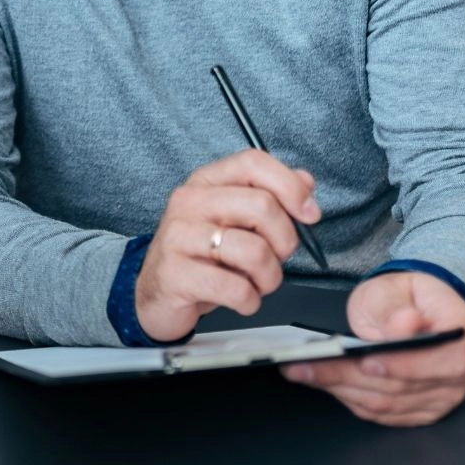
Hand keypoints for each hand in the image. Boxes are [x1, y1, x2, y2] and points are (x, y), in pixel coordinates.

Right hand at [134, 150, 319, 340]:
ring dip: (269, 277)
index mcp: (206, 182)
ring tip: (257, 282)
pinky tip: (241, 298)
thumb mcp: (233, 220)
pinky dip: (250, 301)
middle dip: (285, 241)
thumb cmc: (200, 254)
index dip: (290, 186)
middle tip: (276, 258)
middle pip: (262, 206)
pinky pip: (235, 289)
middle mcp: (189, 202)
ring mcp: (178, 237)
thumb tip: (305, 181)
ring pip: (254, 251)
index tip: (309, 214)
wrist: (154, 293)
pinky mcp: (175, 274)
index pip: (253, 163)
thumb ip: (270, 196)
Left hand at [281, 271, 464, 425]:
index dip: (400, 365)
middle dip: (349, 376)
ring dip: (342, 389)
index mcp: (459, 335)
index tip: (364, 361)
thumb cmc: (405, 298)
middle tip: (308, 364)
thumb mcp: (393, 288)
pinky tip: (324, 382)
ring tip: (304, 371)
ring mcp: (442, 396)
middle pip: (402, 386)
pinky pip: (383, 414)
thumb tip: (405, 325)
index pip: (438, 360)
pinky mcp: (421, 410)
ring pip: (388, 404)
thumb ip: (394, 307)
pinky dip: (351, 399)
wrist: (412, 309)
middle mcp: (458, 372)